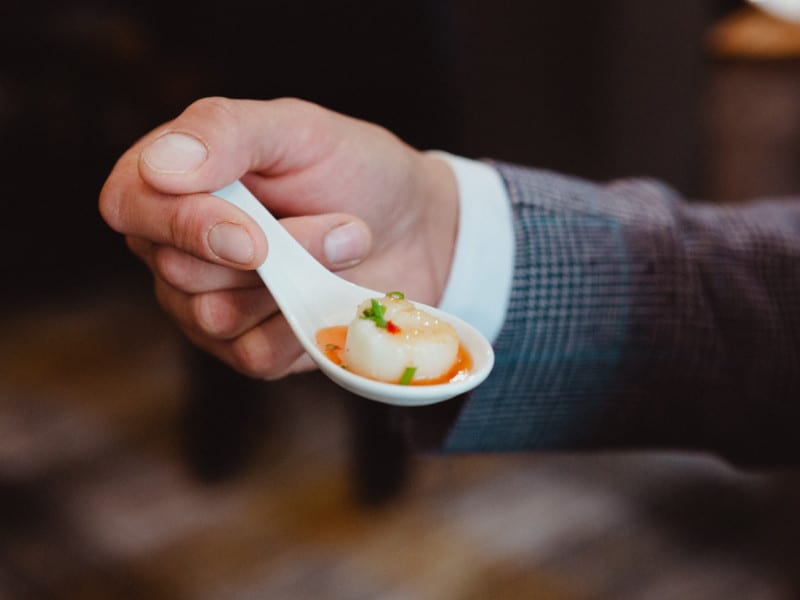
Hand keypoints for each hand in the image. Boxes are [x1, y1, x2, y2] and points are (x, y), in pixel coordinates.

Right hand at [99, 97, 457, 378]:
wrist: (417, 227)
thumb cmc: (351, 171)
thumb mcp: (296, 131)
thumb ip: (226, 133)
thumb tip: (160, 167)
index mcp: (174, 185)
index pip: (129, 206)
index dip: (181, 223)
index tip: (252, 231)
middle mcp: (178, 250)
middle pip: (178, 269)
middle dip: (273, 249)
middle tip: (340, 223)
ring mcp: (207, 308)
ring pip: (216, 315)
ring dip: (298, 280)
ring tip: (348, 246)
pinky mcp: (248, 352)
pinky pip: (255, 354)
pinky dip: (304, 324)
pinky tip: (334, 295)